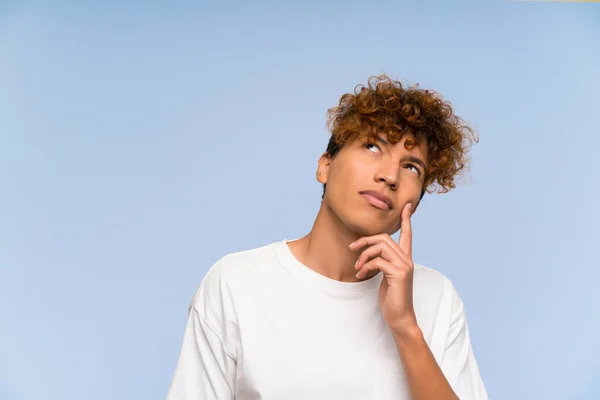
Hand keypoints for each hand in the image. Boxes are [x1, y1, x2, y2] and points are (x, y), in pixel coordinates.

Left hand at [349, 203, 418, 335]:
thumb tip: (367, 254)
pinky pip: (377, 261)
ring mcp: (404, 266)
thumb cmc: (392, 298)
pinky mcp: (399, 274)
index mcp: (405, 259)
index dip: (406, 220)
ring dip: (364, 255)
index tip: (407, 206)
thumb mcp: (386, 277)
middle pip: (385, 237)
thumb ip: (382, 263)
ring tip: (357, 267)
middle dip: (365, 240)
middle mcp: (407, 260)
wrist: (400, 318)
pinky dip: (365, 266)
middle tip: (352, 248)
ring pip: (380, 246)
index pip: (407, 235)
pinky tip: (361, 275)